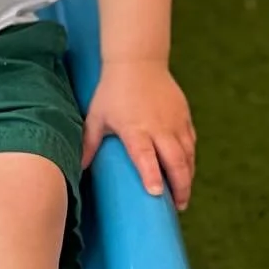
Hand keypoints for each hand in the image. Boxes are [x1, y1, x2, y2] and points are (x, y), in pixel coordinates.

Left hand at [82, 59, 195, 209]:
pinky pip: (191, 142)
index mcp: (136, 129)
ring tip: (183, 195)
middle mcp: (159, 128)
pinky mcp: (184, 116)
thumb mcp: (97, 116)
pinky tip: (187, 170)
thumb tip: (77, 168)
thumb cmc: (113, 91)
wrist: (138, 62)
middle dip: (180, 186)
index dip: (152, 175)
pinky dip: (191, 159)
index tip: (157, 194)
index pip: (145, 156)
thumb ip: (88, 143)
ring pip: (188, 154)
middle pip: (175, 161)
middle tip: (178, 206)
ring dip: (188, 176)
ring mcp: (175, 122)